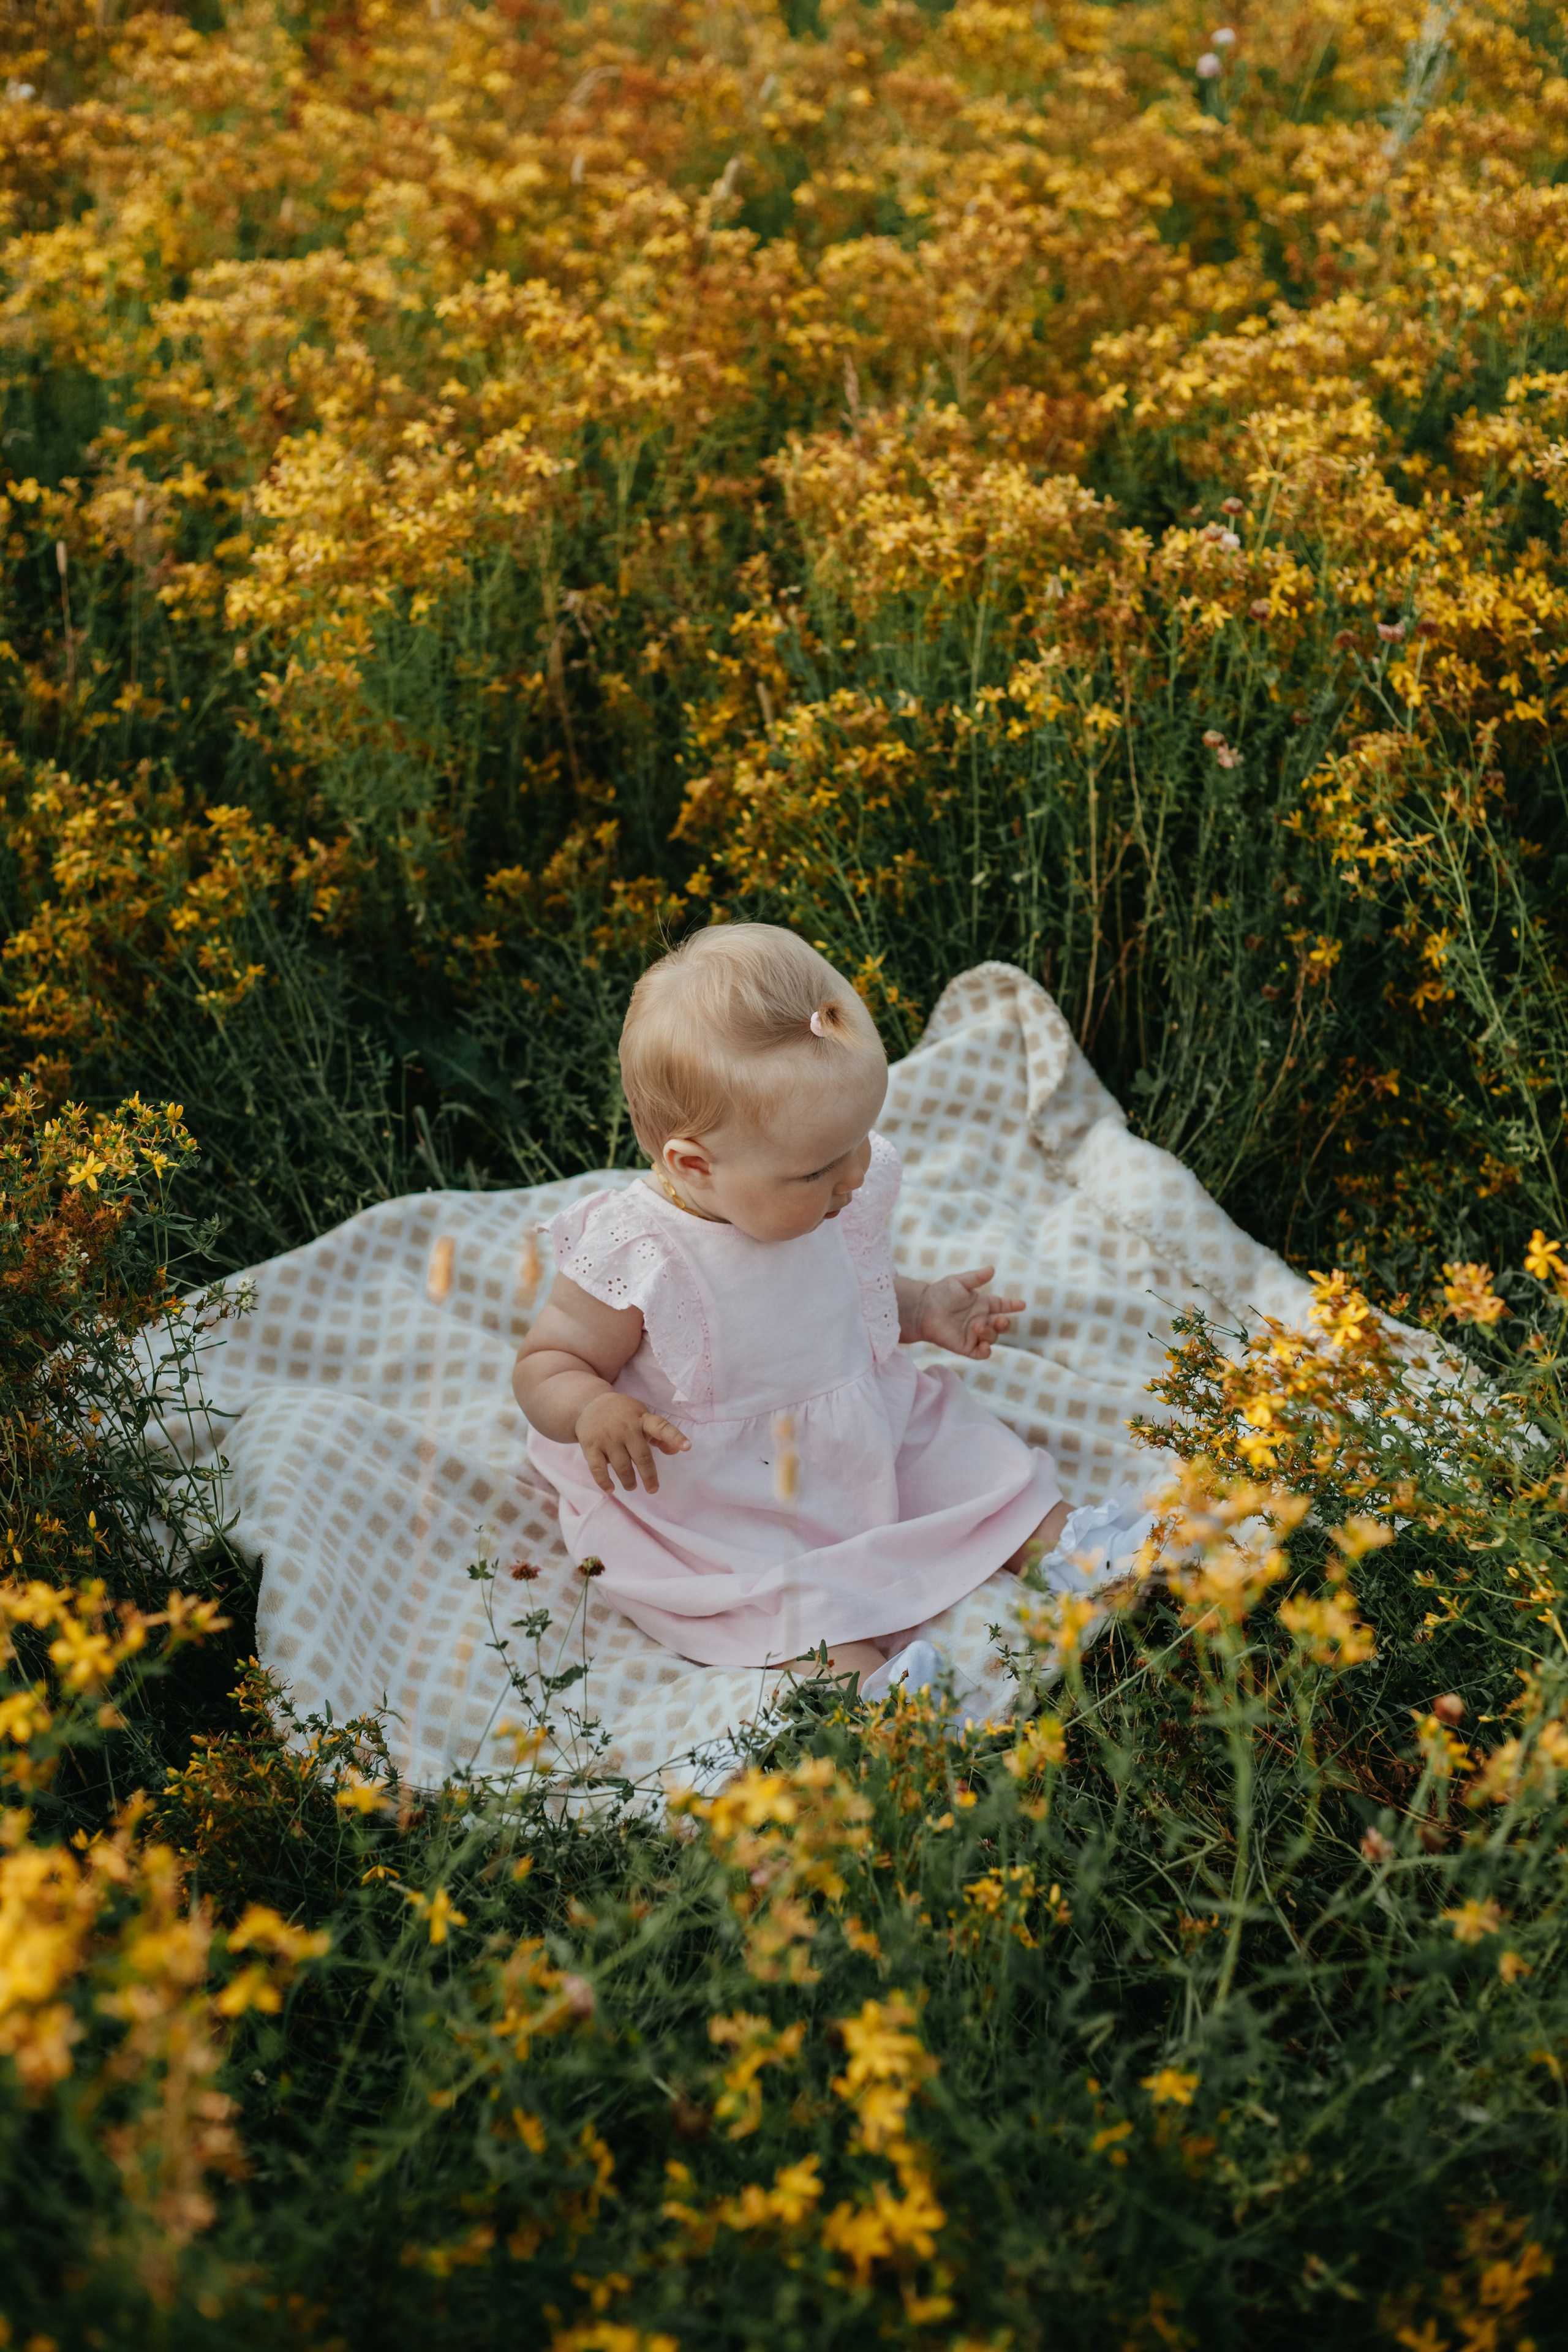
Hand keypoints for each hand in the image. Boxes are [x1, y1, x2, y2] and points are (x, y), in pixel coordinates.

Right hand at [575, 1392, 689, 1493]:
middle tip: (653, 1489)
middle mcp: (626, 1428)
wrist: (588, 1404)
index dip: (675, 1437)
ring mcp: (607, 1437)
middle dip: (649, 1476)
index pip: (661, 1427)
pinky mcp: (591, 1445)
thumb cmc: (623, 1414)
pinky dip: (605, 1482)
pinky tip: (611, 1489)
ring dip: (628, 1481)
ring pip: (622, 1466)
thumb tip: (676, 1451)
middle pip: (642, 1456)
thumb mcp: (642, 1417)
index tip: (687, 1447)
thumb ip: (659, 1435)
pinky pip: (598, 1469)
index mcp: (642, 1419)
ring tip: (632, 1486)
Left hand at [914, 1265, 1024, 1358]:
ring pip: (993, 1338)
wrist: (922, 1309)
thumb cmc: (940, 1293)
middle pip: (1002, 1324)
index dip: (1013, 1305)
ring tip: (977, 1326)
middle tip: (1000, 1319)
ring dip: (990, 1333)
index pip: (1003, 1305)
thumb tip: (992, 1269)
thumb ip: (976, 1278)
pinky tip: (983, 1345)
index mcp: (983, 1304)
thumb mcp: (958, 1282)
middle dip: (1004, 1323)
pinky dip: (986, 1351)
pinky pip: (982, 1353)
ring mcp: (975, 1334)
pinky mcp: (966, 1347)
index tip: (1022, 1304)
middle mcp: (982, 1319)